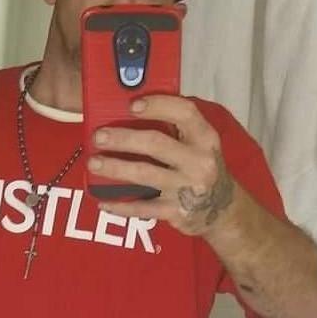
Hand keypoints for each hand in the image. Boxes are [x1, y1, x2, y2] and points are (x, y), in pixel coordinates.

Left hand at [88, 94, 235, 236]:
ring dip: (115, 168)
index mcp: (205, 138)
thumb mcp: (200, 144)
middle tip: (98, 136)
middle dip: (123, 138)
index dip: (158, 105)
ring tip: (94, 163)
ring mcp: (187, 188)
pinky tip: (103, 202)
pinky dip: (120, 206)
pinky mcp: (177, 212)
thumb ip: (176, 128)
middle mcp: (199, 161)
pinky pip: (142, 208)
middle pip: (155, 143)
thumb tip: (133, 108)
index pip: (184, 113)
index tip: (132, 105)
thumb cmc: (202, 168)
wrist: (222, 210)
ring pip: (144, 174)